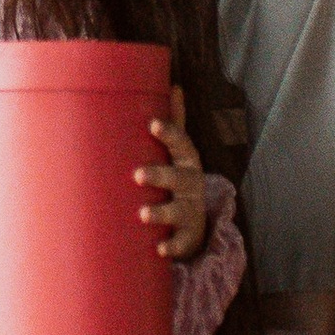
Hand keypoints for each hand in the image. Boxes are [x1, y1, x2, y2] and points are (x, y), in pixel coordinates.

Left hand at [135, 87, 210, 262]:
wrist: (196, 223)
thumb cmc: (178, 178)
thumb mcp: (178, 151)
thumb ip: (175, 123)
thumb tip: (176, 85)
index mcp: (187, 161)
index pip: (182, 144)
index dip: (170, 133)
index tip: (153, 124)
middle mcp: (192, 185)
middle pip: (180, 178)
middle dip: (161, 174)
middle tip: (138, 175)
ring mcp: (191, 212)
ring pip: (179, 212)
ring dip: (161, 212)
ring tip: (142, 214)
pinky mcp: (187, 237)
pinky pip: (181, 243)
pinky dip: (172, 247)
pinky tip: (159, 249)